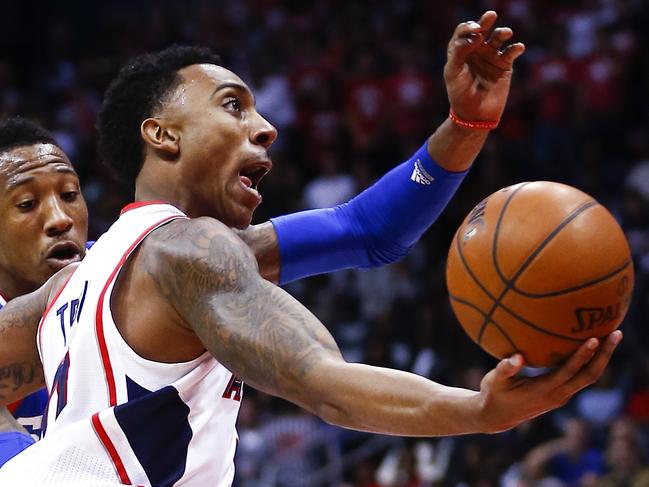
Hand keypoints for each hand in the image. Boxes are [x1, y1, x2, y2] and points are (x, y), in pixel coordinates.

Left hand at [444, 11, 524, 121]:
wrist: (474, 114)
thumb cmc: (459, 94)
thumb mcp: (453, 72)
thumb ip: (459, 52)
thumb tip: (475, 36)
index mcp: (460, 50)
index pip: (463, 31)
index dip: (468, 28)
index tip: (474, 33)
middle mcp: (476, 50)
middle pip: (481, 29)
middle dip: (485, 21)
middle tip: (490, 15)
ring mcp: (491, 56)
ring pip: (498, 38)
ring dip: (502, 32)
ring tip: (505, 33)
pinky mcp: (504, 65)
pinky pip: (511, 52)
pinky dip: (515, 48)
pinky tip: (518, 47)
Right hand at [475, 331, 621, 432]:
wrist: (497, 417)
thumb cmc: (494, 394)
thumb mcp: (495, 381)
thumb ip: (505, 368)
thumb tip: (517, 356)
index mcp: (543, 391)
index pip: (569, 372)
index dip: (582, 356)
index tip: (594, 339)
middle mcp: (558, 395)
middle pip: (589, 376)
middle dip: (604, 355)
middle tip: (616, 333)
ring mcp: (561, 396)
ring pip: (589, 377)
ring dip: (602, 359)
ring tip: (612, 337)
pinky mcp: (561, 394)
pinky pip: (582, 378)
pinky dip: (591, 363)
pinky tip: (594, 348)